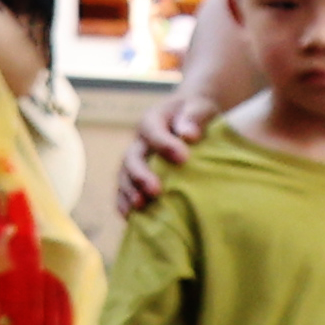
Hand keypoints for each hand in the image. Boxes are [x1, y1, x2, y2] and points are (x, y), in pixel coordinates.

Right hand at [115, 86, 216, 212]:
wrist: (188, 117)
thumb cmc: (196, 113)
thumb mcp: (199, 107)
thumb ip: (194, 116)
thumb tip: (188, 134)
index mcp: (152, 120)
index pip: (152, 131)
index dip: (163, 144)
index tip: (183, 158)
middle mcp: (139, 142)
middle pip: (132, 158)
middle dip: (140, 175)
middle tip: (156, 190)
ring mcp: (136, 160)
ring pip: (125, 176)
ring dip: (129, 191)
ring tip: (140, 206)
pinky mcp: (138, 176)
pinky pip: (125, 190)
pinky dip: (125, 203)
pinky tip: (131, 218)